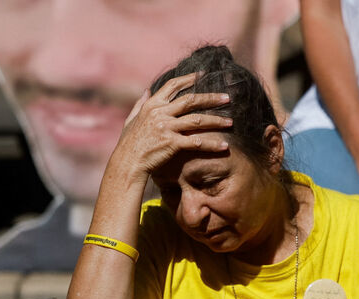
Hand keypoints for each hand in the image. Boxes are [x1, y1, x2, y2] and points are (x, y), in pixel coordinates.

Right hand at [109, 73, 234, 180]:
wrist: (128, 163)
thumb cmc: (129, 143)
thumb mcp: (131, 120)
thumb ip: (140, 103)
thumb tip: (147, 89)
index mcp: (152, 105)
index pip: (173, 86)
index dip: (189, 79)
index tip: (203, 75)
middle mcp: (160, 113)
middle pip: (191, 100)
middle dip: (211, 98)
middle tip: (227, 98)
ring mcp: (166, 127)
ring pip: (197, 120)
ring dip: (216, 120)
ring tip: (230, 122)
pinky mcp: (172, 143)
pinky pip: (196, 142)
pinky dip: (211, 144)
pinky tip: (224, 146)